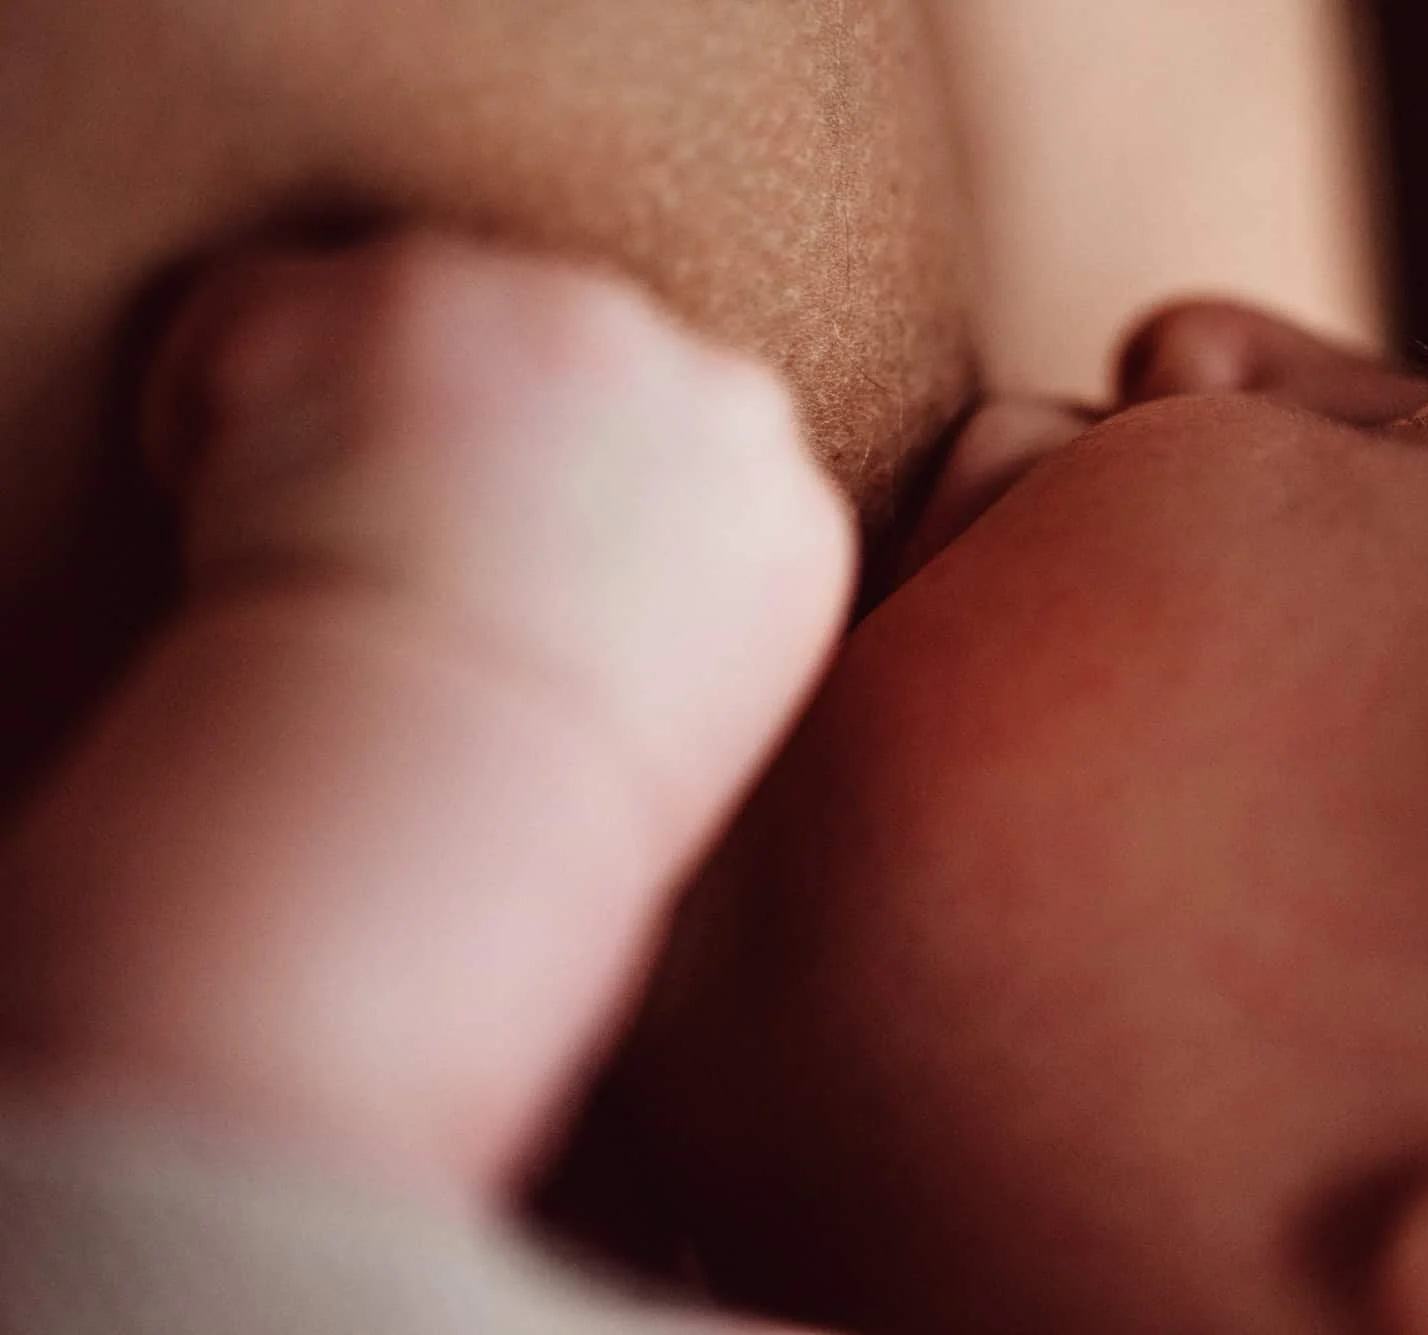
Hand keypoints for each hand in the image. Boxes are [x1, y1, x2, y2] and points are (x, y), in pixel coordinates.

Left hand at [0, 233, 853, 1201]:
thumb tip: (585, 606)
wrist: (442, 790)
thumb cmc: (536, 834)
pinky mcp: (407, 291)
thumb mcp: (685, 738)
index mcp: (788, 517)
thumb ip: (673, 621)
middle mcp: (709, 389)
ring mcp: (567, 319)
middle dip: (478, 429)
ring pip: (422, 313)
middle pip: (574, 357)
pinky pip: (265, 310)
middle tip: (395, 558)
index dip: (564, 497)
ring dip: (349, 406)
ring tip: (311, 551)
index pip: (687, 451)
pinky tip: (220, 515)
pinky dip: (215, 396)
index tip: (492, 571)